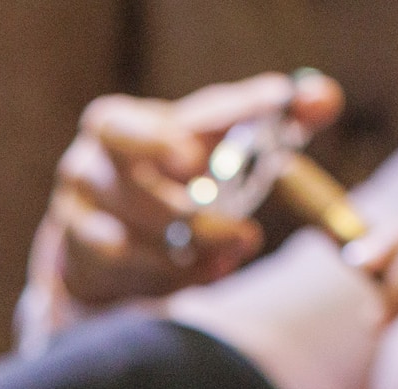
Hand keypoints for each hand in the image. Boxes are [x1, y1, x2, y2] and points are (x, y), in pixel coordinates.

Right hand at [51, 70, 343, 305]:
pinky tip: (208, 274)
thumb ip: (271, 114)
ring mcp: (73, 222)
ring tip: (234, 254)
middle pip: (130, 195)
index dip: (160, 142)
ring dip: (186, 256)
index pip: (130, 127)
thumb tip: (323, 99)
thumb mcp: (219, 136)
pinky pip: (125, 280)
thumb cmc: (180, 170)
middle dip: (193, 220)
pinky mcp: (77, 268)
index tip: (195, 159)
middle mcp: (82, 169)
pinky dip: (171, 280)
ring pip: (126, 245)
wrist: (122, 230)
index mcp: (113, 125)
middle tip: (248, 235)